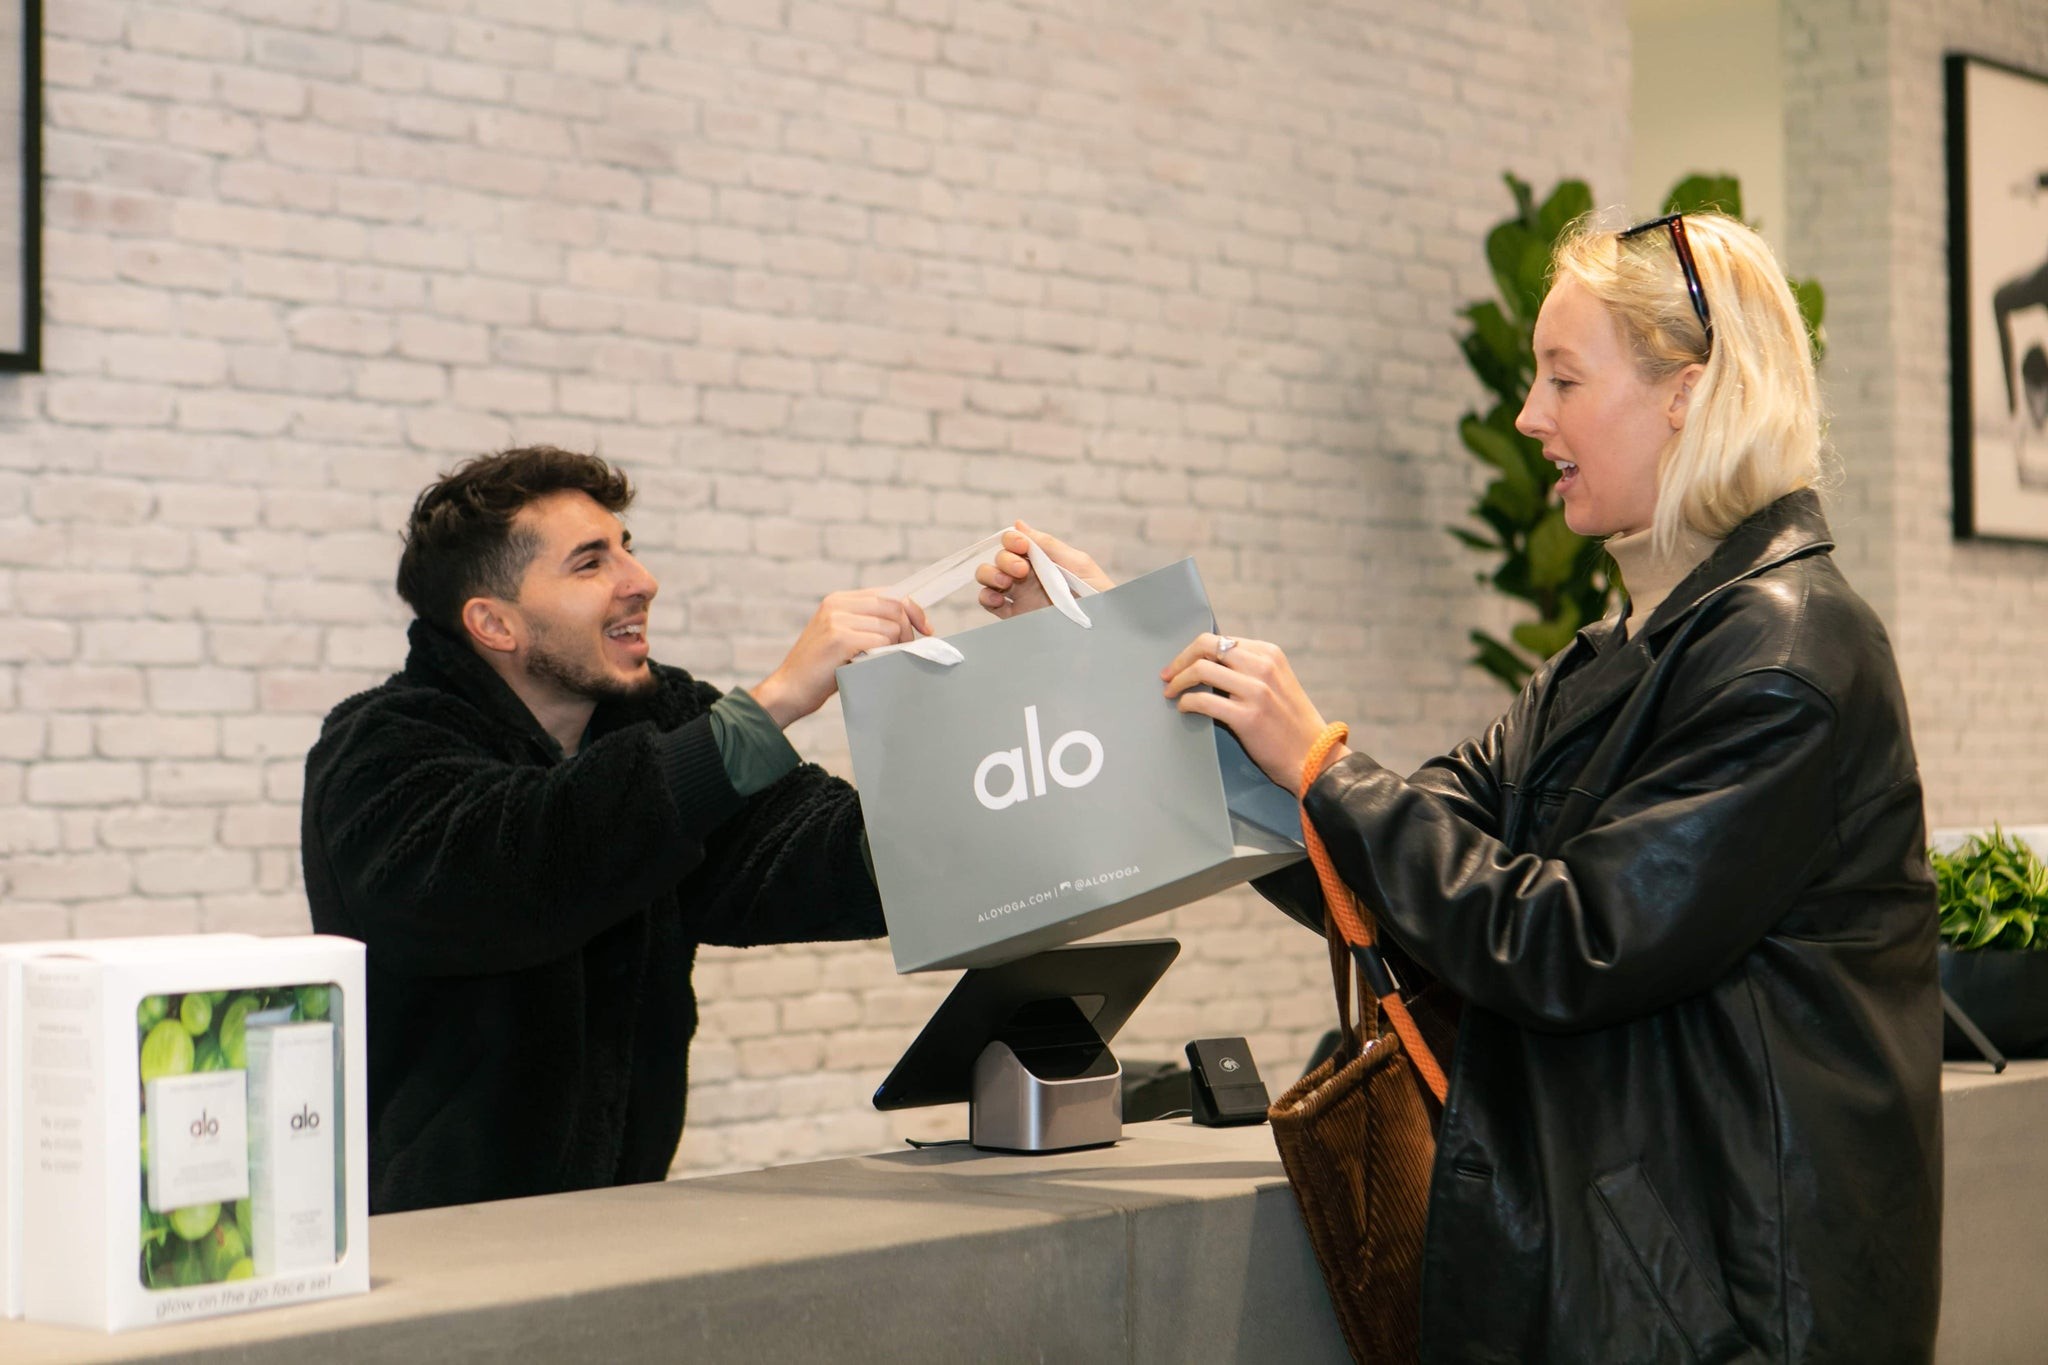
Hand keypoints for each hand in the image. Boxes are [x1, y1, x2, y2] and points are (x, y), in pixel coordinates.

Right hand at [753, 590, 930, 727]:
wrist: (790, 690)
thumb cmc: (822, 670)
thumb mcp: (844, 638)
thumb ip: (869, 625)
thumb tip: (911, 624)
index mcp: (839, 600)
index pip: (889, 594)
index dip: (912, 609)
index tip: (925, 628)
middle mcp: (838, 604)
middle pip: (895, 607)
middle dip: (909, 630)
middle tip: (908, 651)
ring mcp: (837, 619)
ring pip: (891, 626)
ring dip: (895, 647)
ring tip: (880, 662)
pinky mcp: (840, 638)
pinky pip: (881, 641)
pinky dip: (884, 655)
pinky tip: (870, 665)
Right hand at [974, 521, 1114, 618]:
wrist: (1100, 627)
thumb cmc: (1098, 593)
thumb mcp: (1078, 563)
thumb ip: (1048, 545)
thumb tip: (1019, 524)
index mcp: (1042, 559)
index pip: (1015, 542)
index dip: (1012, 540)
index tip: (1021, 546)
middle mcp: (1027, 575)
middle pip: (999, 558)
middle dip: (1004, 559)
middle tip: (1021, 571)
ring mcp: (1019, 595)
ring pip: (988, 577)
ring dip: (989, 574)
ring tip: (1004, 583)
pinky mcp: (1014, 616)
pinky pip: (989, 603)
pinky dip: (986, 597)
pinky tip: (998, 598)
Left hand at [1161, 633, 1344, 795]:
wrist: (1315, 757)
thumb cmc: (1291, 724)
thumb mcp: (1277, 683)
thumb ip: (1249, 670)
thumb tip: (1207, 665)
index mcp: (1269, 654)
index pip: (1220, 640)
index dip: (1193, 651)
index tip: (1179, 664)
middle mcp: (1263, 666)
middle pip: (1207, 646)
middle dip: (1181, 659)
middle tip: (1167, 675)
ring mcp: (1256, 691)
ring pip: (1201, 670)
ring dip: (1178, 681)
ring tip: (1170, 693)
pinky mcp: (1247, 717)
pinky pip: (1203, 701)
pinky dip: (1186, 703)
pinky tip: (1184, 709)